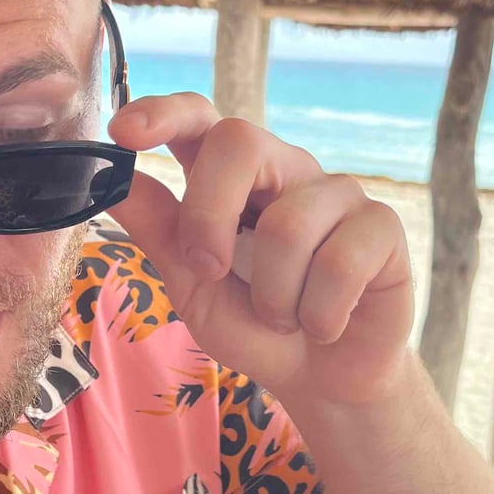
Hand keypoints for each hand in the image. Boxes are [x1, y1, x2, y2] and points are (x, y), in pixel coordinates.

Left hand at [107, 93, 414, 404]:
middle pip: (241, 140)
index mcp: (233, 177)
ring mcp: (338, 193)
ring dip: (273, 297)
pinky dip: (319, 315)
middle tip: (211, 272)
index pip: (201, 118)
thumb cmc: (256, 327)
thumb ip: (158, 231)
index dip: (164, 113)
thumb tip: (112, 181)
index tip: (124, 132)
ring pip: (288, 224)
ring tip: (285, 317)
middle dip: (209, 214)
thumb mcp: (192, 286)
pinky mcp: (381, 227)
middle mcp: (286, 170)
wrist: (322, 380)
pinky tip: (325, 324)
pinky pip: (339, 262)